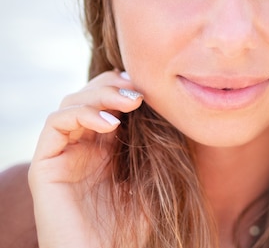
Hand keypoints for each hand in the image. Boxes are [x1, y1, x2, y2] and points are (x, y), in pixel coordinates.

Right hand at [28, 70, 142, 247]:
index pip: (108, 102)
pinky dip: (82, 114)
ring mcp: (61, 155)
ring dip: (101, 95)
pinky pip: (56, 124)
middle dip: (113, 87)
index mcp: (104, 148)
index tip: (152, 90)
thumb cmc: (129, 230)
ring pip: (71, 103)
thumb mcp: (151, 183)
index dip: (126, 88)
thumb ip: (157, 151)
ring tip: (130, 104)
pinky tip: (110, 124)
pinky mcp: (44, 166)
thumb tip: (175, 114)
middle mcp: (80, 147)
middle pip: (88, 96)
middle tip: (140, 94)